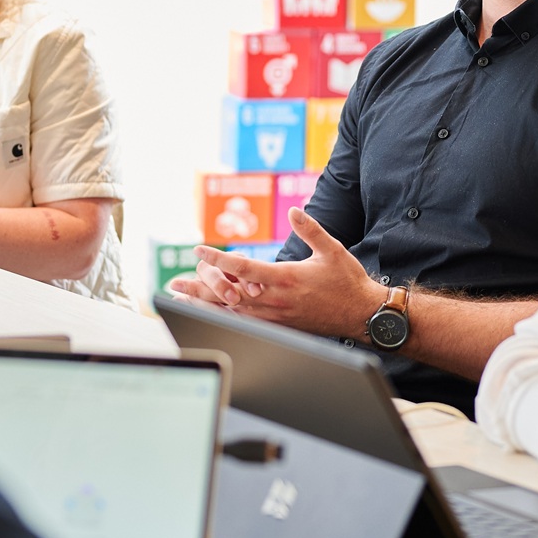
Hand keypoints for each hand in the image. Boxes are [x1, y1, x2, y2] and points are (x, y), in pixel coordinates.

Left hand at [173, 206, 385, 337]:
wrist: (362, 315)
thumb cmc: (348, 282)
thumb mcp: (332, 249)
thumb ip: (310, 229)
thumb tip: (293, 211)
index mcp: (286, 278)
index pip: (242, 268)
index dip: (217, 260)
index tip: (199, 251)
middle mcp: (276, 300)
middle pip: (228, 294)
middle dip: (200, 288)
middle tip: (176, 282)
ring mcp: (276, 316)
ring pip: (233, 311)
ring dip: (206, 304)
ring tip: (183, 299)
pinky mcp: (280, 326)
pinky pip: (245, 322)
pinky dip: (224, 317)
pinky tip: (210, 313)